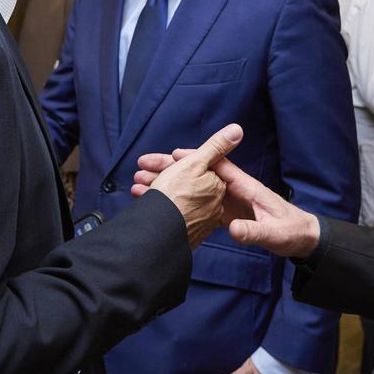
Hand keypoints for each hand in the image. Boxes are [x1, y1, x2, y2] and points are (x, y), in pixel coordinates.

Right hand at [136, 145, 320, 257]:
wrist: (301, 239)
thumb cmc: (291, 232)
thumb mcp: (273, 235)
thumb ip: (254, 232)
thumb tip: (232, 230)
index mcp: (246, 187)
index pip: (217, 167)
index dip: (195, 159)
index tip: (172, 155)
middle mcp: (234, 189)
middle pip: (198, 174)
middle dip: (171, 169)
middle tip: (143, 168)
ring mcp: (227, 201)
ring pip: (193, 188)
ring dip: (169, 185)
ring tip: (141, 185)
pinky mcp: (225, 213)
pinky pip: (197, 203)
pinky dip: (179, 202)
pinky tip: (160, 204)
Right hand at [137, 124, 242, 247]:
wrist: (160, 243)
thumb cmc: (179, 200)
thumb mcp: (197, 166)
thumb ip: (216, 148)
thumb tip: (238, 129)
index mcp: (219, 185)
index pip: (202, 165)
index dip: (182, 159)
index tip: (165, 156)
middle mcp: (214, 204)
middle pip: (187, 181)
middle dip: (162, 173)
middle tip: (139, 172)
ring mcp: (202, 220)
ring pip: (178, 196)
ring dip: (157, 188)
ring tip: (136, 187)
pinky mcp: (191, 232)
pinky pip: (175, 212)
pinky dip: (160, 205)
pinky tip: (145, 202)